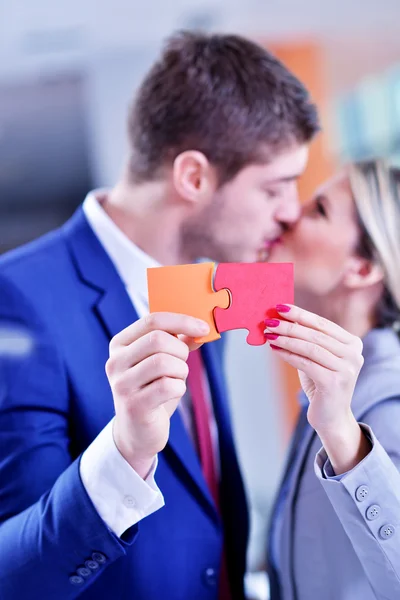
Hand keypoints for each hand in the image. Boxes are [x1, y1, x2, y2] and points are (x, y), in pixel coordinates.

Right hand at [106, 312, 208, 477]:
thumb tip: (200, 328)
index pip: (152, 320)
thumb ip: (178, 342)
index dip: (182, 321)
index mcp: (120, 344)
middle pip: (158, 339)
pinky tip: (171, 394)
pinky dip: (178, 388)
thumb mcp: (163, 362)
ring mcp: (121, 384)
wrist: (137, 432)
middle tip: (183, 363)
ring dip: (180, 370)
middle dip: (181, 350)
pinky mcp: (133, 405)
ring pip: (164, 362)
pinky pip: (167, 386)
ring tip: (176, 380)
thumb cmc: (152, 391)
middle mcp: (115, 362)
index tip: (204, 327)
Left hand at [265, 305, 369, 473]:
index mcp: (352, 343)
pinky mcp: (334, 382)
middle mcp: (353, 355)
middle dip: (289, 326)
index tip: (280, 306)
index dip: (300, 314)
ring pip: (310, 348)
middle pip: (315, 334)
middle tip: (269, 321)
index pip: (322, 324)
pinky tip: (274, 349)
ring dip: (286, 339)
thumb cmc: (321, 384)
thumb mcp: (316, 357)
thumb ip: (306, 339)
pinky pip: (306, 363)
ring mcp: (346, 369)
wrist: (331, 417)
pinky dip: (288, 354)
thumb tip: (283, 318)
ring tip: (269, 334)